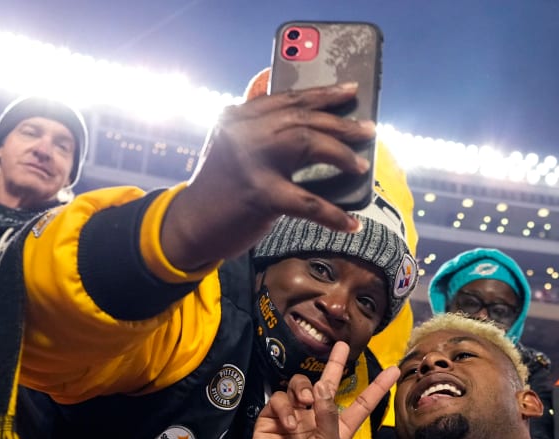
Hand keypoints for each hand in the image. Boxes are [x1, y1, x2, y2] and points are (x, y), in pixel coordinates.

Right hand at [161, 84, 376, 270]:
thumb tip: (319, 133)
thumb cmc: (220, 191)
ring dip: (340, 153)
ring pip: (308, 143)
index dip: (321, 94)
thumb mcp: (235, 151)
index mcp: (238, 117)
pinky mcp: (260, 195)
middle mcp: (243, 132)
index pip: (287, 98)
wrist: (190, 226)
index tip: (349, 91)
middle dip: (340, 122)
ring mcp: (251, 161)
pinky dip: (333, 215)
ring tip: (361, 164)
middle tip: (368, 129)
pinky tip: (352, 223)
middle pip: (302, 117)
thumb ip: (264, 136)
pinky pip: (308, 202)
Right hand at [245, 341, 397, 438]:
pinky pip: (279, 398)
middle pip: (327, 385)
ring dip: (305, 389)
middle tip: (340, 345)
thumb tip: (323, 387)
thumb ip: (329, 416)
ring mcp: (293, 417)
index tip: (394, 370)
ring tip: (306, 402)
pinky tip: (289, 421)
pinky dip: (285, 405)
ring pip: (300, 385)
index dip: (377, 387)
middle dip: (334, 364)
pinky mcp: (271, 418)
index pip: (361, 403)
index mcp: (338, 429)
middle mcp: (316, 418)